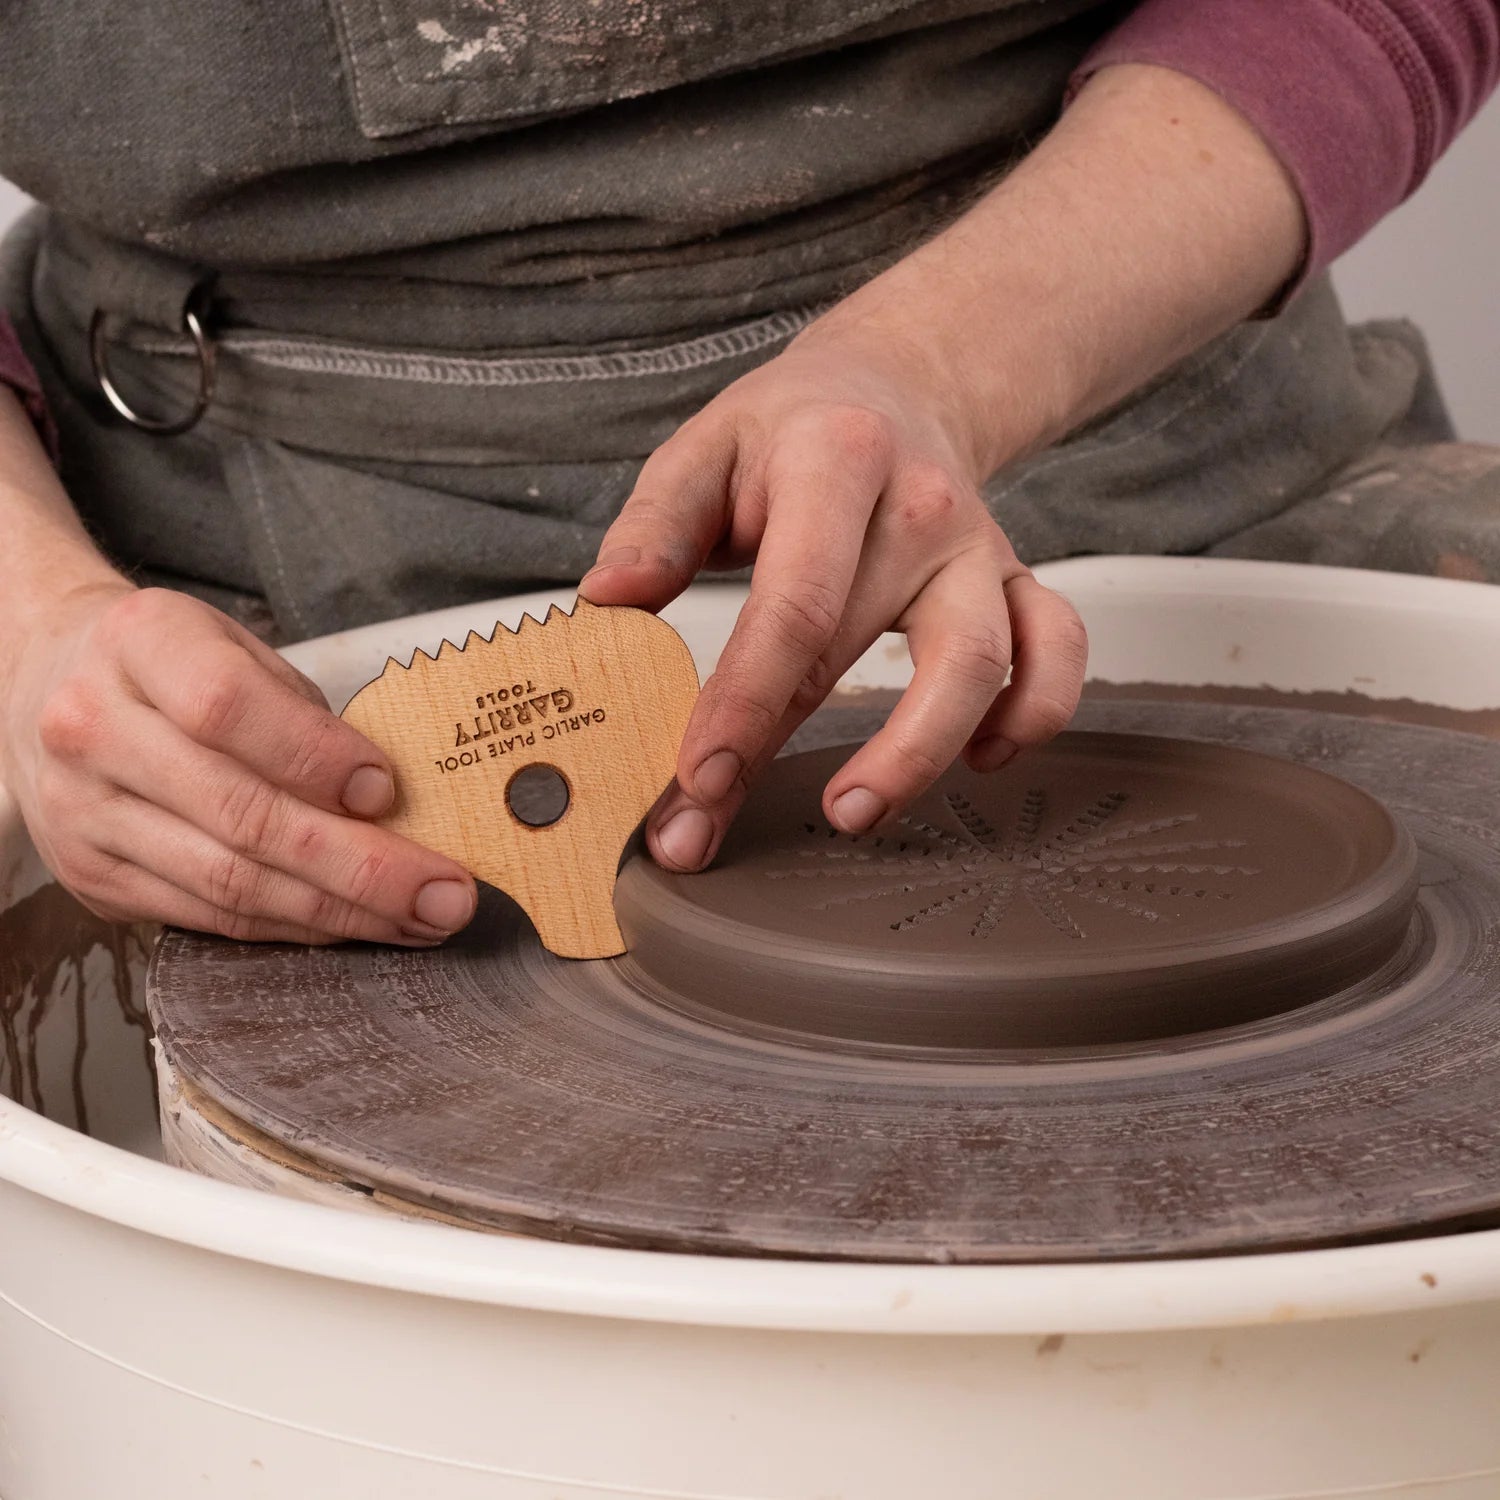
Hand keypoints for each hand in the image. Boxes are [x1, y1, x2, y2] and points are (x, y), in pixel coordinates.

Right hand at [1, 583, 477, 943]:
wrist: (44, 681)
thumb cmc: (170, 663)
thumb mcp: (231, 645)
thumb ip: (300, 713)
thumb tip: (388, 800)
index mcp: (140, 645)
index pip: (227, 706)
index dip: (315, 756)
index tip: (388, 791)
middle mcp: (93, 730)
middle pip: (241, 815)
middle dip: (360, 867)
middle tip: (444, 893)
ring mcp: (84, 814)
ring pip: (229, 883)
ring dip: (339, 913)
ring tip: (418, 920)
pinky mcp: (92, 880)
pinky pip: (209, 916)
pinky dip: (292, 928)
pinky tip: (352, 926)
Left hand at [579, 317, 1087, 871]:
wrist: (895, 387)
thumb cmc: (791, 430)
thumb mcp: (705, 449)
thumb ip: (656, 525)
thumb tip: (609, 598)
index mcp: (836, 463)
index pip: (792, 602)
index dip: (744, 700)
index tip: (696, 776)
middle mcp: (922, 508)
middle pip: (859, 646)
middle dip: (781, 754)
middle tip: (710, 826)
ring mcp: (979, 549)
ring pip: (979, 664)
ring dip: (918, 754)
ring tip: (849, 812)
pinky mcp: (1016, 581)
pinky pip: (1056, 654)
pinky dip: (1032, 715)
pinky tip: (977, 759)